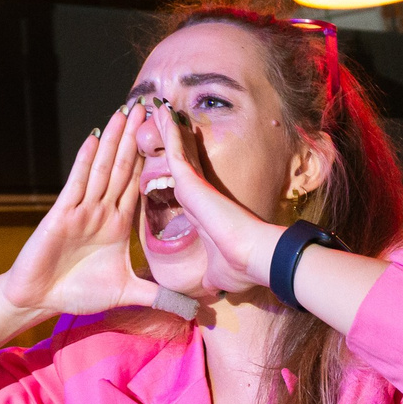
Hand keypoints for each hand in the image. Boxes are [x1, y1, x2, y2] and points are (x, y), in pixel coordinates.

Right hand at [1, 102, 196, 319]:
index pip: (140, 185)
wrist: (41, 299)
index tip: (168, 135)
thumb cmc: (78, 293)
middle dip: (135, 137)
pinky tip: (94, 138)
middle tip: (149, 105)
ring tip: (125, 110)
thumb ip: (156, 296)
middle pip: (123, 167)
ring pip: (103, 168)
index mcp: (119, 224)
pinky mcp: (62, 213)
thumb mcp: (126, 293)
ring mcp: (82, 209)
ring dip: (114, 139)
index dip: (154, 160)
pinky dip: (86, 161)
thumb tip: (192, 309)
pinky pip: (77, 183)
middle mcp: (102, 210)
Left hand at [139, 98, 284, 299]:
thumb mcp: (214, 276)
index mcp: (198, 213)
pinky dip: (167, 131)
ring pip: (174, 150)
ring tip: (149, 107)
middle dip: (163, 142)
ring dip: (162, 129)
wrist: (253, 259)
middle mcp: (195, 194)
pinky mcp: (192, 179)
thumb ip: (206, 279)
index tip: (159, 161)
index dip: (169, 172)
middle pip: (176, 162)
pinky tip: (158, 112)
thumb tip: (205, 296)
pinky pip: (174, 150)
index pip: (180, 186)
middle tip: (150, 119)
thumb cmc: (239, 268)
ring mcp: (194, 184)